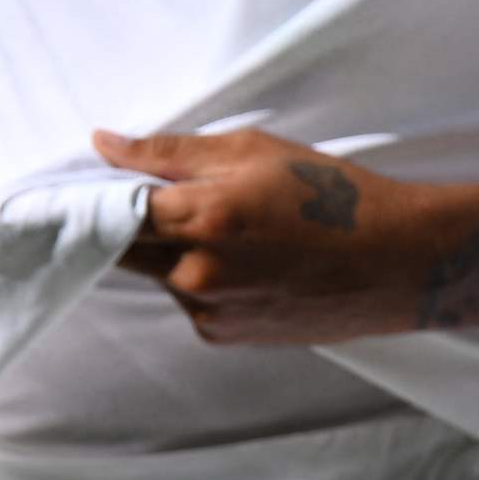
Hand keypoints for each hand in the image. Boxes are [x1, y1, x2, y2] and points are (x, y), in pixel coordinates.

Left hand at [98, 126, 425, 343]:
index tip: (81, 185)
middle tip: (159, 197)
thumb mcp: (254, 150)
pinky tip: (246, 261)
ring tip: (231, 228)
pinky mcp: (222, 335)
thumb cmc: (334, 196)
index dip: (94, 195)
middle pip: (123, 248)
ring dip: (169, 250)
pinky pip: (187, 299)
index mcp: (203, 218)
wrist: (397, 263)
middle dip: (127, 223)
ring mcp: (208, 310)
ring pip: (157, 273)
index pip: (112, 210)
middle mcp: (197, 273)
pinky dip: (197, 277)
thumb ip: (169, 152)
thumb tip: (103, 144)